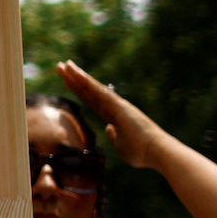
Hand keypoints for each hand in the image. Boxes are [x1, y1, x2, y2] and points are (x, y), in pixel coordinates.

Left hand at [54, 60, 169, 168]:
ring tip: (63, 64)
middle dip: (73, 79)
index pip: (91, 101)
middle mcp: (114, 106)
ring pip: (91, 87)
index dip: (79, 91)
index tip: (67, 81)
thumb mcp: (122, 146)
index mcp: (114, 116)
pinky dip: (86, 81)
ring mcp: (116, 104)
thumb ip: (114, 137)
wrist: (157, 152)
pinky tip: (75, 72)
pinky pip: (98, 91)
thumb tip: (109, 129)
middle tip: (60, 65)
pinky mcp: (118, 105)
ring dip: (76, 75)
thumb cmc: (142, 153)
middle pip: (88, 91)